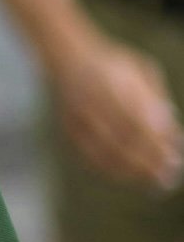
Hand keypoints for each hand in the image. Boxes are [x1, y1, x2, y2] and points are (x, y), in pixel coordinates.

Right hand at [55, 32, 183, 191]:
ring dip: (132, 171)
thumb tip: (171, 131)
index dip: (155, 142)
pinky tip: (130, 176)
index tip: (175, 157)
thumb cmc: (114, 65)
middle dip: (147, 162)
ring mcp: (76, 116)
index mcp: (110, 81)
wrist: (68, 58)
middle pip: (120, 139)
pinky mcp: (68, 129)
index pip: (136, 119)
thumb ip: (156, 97)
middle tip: (169, 176)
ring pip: (105, 152)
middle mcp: (90, 99)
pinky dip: (111, 170)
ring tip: (154, 183)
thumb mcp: (142, 68)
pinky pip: (90, 156)